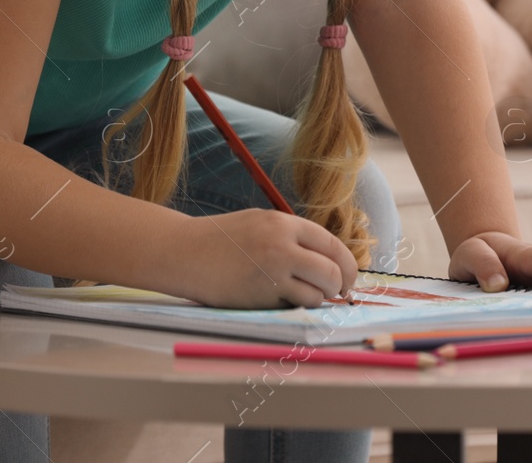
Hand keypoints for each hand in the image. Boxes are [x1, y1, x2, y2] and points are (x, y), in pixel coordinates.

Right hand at [173, 209, 358, 309]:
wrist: (183, 252)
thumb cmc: (222, 239)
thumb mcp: (261, 223)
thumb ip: (293, 237)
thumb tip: (329, 260)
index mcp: (284, 224)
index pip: (332, 245)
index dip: (347, 264)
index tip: (348, 278)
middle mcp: (282, 246)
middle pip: (332, 272)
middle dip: (339, 286)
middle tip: (334, 292)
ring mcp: (272, 273)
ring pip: (317, 294)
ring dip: (315, 299)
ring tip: (296, 294)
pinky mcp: (261, 298)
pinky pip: (294, 307)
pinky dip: (294, 307)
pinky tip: (278, 299)